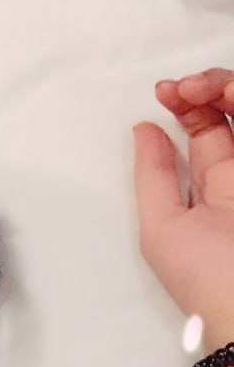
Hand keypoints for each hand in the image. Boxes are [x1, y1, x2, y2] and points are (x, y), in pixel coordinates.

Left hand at [134, 68, 233, 338]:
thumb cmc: (206, 280)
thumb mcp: (162, 229)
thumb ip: (153, 177)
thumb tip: (142, 129)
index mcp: (212, 187)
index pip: (205, 128)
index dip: (186, 102)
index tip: (165, 92)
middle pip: (231, 109)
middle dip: (208, 86)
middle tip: (188, 87)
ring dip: (227, 87)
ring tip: (208, 88)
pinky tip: (230, 97)